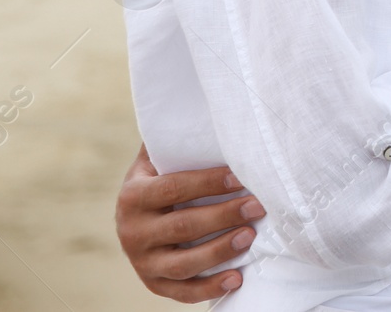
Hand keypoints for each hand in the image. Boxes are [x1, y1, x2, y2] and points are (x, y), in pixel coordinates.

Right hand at [115, 144, 263, 301]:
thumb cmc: (162, 178)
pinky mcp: (154, 283)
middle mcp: (132, 232)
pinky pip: (182, 292)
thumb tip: (212, 98)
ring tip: (251, 236)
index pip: (173, 188)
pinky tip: (237, 279)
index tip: (240, 176)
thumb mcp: (159, 159)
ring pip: (183, 263)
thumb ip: (176, 138)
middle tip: (259, 205)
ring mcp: (142, 262)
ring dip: (220, 251)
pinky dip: (209, 289)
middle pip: (183, 226)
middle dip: (224, 215)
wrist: (136, 217)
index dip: (207, 183)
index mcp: (134, 196)